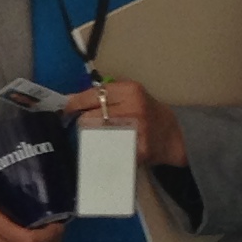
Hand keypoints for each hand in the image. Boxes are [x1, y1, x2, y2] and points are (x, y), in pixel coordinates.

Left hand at [64, 79, 184, 168]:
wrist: (176, 136)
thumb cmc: (148, 113)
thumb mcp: (131, 95)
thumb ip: (106, 95)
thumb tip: (71, 100)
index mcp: (130, 90)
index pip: (92, 95)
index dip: (74, 104)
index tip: (66, 109)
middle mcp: (133, 108)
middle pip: (89, 117)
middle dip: (83, 122)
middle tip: (86, 127)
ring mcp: (135, 130)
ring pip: (95, 135)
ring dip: (90, 137)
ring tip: (96, 137)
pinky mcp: (137, 150)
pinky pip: (108, 150)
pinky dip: (102, 150)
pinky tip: (106, 149)